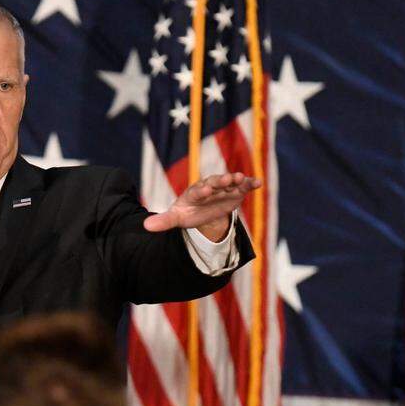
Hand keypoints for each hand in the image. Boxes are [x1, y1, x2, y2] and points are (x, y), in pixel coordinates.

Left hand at [143, 171, 260, 239]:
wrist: (201, 210)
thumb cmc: (187, 212)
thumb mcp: (176, 218)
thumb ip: (164, 221)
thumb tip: (145, 227)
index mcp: (193, 193)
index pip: (197, 191)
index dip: (201, 191)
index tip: (205, 190)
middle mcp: (209, 187)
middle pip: (214, 183)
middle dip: (220, 181)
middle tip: (228, 179)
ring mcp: (222, 188)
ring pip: (229, 182)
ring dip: (236, 180)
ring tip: (242, 179)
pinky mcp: (234, 191)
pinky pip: (242, 186)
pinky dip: (250, 183)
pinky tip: (258, 183)